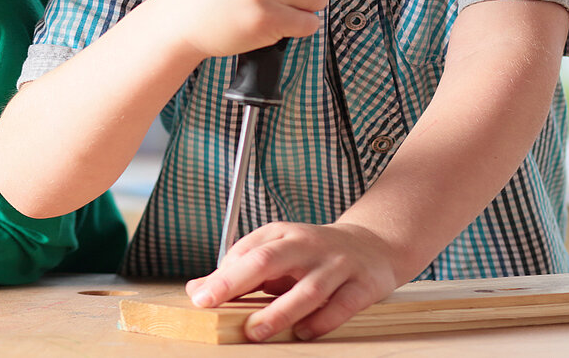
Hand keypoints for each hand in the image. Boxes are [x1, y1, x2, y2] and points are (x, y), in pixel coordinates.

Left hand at [186, 221, 399, 341]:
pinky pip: (341, 306)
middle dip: (236, 282)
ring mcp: (336, 265)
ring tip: (255, 331)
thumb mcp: (276, 252)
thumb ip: (238, 271)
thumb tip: (197, 289)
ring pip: (307, 289)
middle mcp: (307, 245)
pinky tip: (302, 333)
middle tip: (212, 303)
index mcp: (281, 234)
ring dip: (279, 312)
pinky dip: (321, 321)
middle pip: (268, 260)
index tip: (201, 297)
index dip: (221, 276)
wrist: (371, 246)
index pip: (246, 252)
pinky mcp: (362, 285)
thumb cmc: (313, 254)